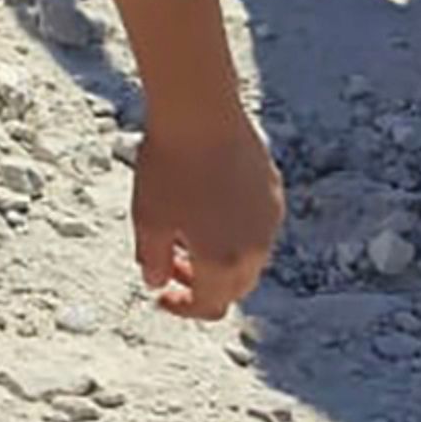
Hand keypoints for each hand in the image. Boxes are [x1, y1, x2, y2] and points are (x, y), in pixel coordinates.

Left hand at [132, 111, 283, 319]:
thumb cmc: (169, 167)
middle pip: (233, 288)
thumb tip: (156, 282)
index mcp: (223, 263)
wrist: (201, 115)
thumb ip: (152, 260)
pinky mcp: (274, 195)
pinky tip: (205, 207)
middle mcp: (255, 249)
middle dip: (202, 284)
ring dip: (218, 258)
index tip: (161, 294)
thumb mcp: (146, 220)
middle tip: (171, 264)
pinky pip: (255, 229)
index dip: (183, 306)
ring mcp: (269, 222)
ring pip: (247, 259)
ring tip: (184, 232)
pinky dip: (232, 233)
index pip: (210, 306)